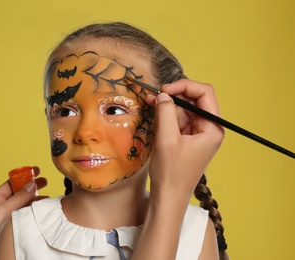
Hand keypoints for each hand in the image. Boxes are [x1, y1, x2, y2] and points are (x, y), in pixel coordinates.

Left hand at [0, 166, 47, 259]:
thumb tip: (32, 184)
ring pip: (24, 204)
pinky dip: (34, 211)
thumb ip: (17, 197)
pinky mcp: (13, 227)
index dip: (24, 176)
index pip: (11, 183)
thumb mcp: (1, 211)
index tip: (36, 170)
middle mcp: (0, 208)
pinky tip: (42, 211)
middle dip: (32, 186)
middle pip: (19, 193)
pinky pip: (26, 215)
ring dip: (35, 200)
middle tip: (45, 181)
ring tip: (47, 198)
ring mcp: (7, 218)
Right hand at [146, 79, 223, 197]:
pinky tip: (155, 113)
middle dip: (174, 95)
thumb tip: (163, 94)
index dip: (184, 86)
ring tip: (150, 103)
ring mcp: (198, 133)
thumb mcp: (167, 139)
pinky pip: (178, 119)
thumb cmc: (172, 172)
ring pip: (184, 109)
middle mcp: (209, 128)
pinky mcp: (188, 138)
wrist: (169, 196)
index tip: (164, 89)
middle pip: (194, 99)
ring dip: (168, 105)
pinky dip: (166, 115)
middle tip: (154, 96)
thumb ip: (166, 112)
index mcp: (213, 128)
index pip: (204, 94)